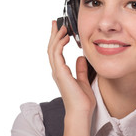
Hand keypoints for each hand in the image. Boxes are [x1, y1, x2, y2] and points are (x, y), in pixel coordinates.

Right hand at [47, 21, 95, 135]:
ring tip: (62, 27)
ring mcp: (58, 72)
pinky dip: (60, 44)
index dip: (57, 39)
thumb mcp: (83, 80)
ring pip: (52, 49)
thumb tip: (81, 58)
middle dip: (53, 34)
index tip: (60, 29)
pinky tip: (65, 37)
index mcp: (61, 72)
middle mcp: (57, 71)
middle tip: (56, 22)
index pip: (56, 52)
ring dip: (56, 36)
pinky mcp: (61, 73)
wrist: (80, 112)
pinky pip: (57, 55)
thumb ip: (80, 69)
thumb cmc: (82, 101)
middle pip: (51, 48)